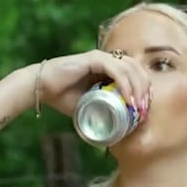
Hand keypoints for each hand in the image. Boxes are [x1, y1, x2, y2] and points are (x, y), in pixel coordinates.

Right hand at [34, 49, 151, 116]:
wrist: (40, 89)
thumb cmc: (63, 97)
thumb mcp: (90, 105)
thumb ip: (103, 110)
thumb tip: (118, 129)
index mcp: (109, 67)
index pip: (135, 73)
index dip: (144, 87)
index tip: (146, 106)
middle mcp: (108, 59)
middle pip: (137, 69)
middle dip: (145, 88)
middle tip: (144, 108)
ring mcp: (101, 57)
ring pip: (130, 67)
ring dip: (138, 87)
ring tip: (138, 106)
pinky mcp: (93, 59)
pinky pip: (116, 70)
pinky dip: (125, 84)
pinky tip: (128, 98)